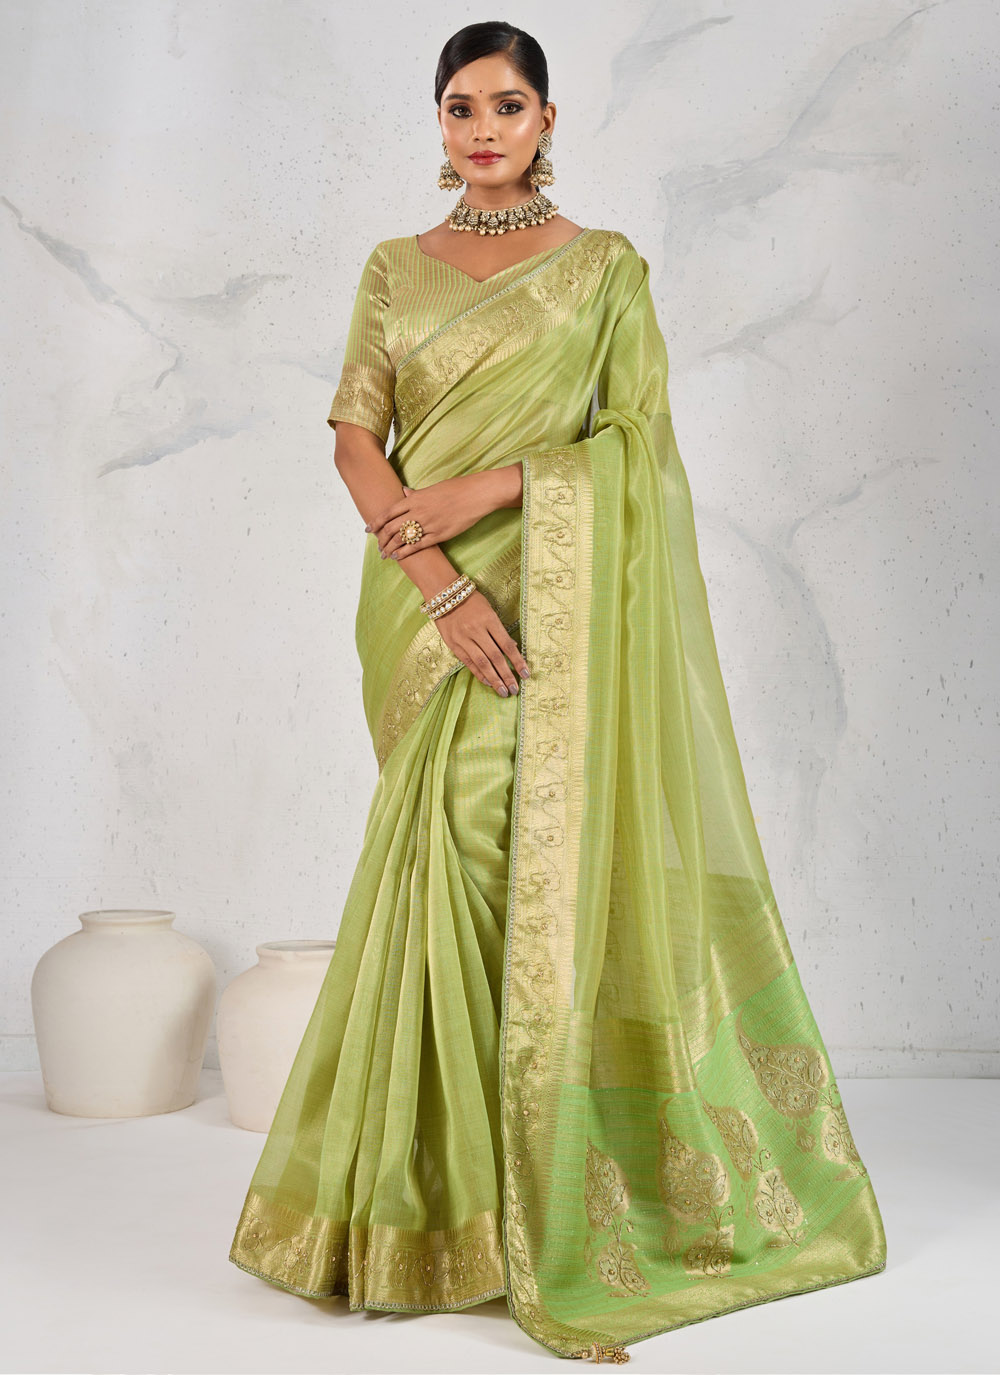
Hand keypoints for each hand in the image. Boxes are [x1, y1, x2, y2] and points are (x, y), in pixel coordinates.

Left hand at [366, 475, 499, 561]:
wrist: (476, 494)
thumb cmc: (455, 489)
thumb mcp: (432, 488)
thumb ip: (416, 494)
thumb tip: (404, 493)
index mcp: (414, 499)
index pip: (388, 512)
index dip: (376, 522)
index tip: (368, 530)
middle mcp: (418, 511)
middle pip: (391, 528)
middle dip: (381, 539)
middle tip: (378, 547)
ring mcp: (428, 524)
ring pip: (402, 539)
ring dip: (390, 548)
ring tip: (385, 555)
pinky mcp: (439, 535)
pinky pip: (418, 546)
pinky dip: (405, 553)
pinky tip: (398, 557)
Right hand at [433, 590, 530, 697]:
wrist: (444, 594)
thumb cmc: (471, 601)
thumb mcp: (489, 610)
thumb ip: (499, 630)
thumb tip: (513, 649)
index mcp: (489, 620)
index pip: (507, 645)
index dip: (517, 661)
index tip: (526, 674)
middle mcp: (476, 630)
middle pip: (495, 657)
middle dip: (507, 675)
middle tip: (515, 690)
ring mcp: (463, 638)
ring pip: (482, 663)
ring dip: (494, 679)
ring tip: (503, 691)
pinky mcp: (453, 644)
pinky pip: (469, 663)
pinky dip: (479, 674)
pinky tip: (488, 682)